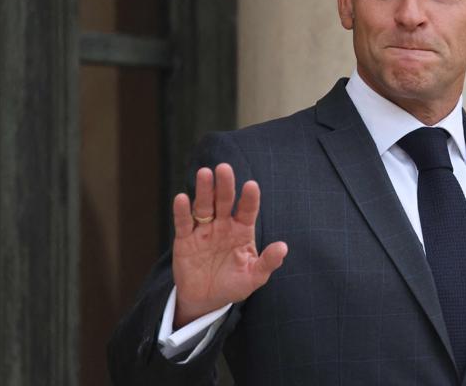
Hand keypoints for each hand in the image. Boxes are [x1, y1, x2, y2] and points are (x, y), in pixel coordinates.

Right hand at [171, 163, 287, 327]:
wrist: (205, 299)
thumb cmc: (233, 285)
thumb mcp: (254, 277)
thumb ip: (268, 262)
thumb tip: (283, 247)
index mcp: (242, 231)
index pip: (247, 210)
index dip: (249, 198)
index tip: (252, 185)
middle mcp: (223, 226)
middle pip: (224, 201)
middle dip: (225, 185)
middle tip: (224, 167)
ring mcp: (203, 231)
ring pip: (204, 207)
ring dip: (204, 190)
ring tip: (205, 173)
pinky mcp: (184, 240)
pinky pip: (183, 223)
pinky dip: (182, 211)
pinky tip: (182, 198)